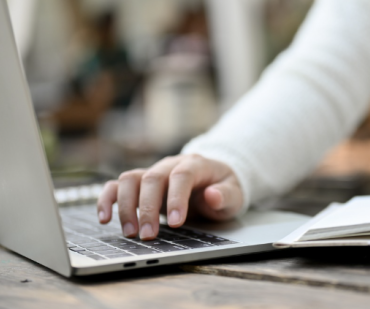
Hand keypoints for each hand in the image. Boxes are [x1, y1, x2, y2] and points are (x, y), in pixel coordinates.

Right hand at [96, 154, 243, 239]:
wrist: (213, 180)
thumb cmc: (223, 188)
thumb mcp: (235, 194)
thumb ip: (226, 195)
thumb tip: (213, 195)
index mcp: (195, 164)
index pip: (181, 176)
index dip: (176, 198)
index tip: (176, 223)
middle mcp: (170, 165)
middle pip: (152, 178)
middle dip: (148, 208)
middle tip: (148, 236)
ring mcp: (152, 173)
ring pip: (130, 179)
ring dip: (126, 206)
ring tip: (131, 233)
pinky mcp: (140, 184)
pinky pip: (117, 186)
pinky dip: (107, 200)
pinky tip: (104, 218)